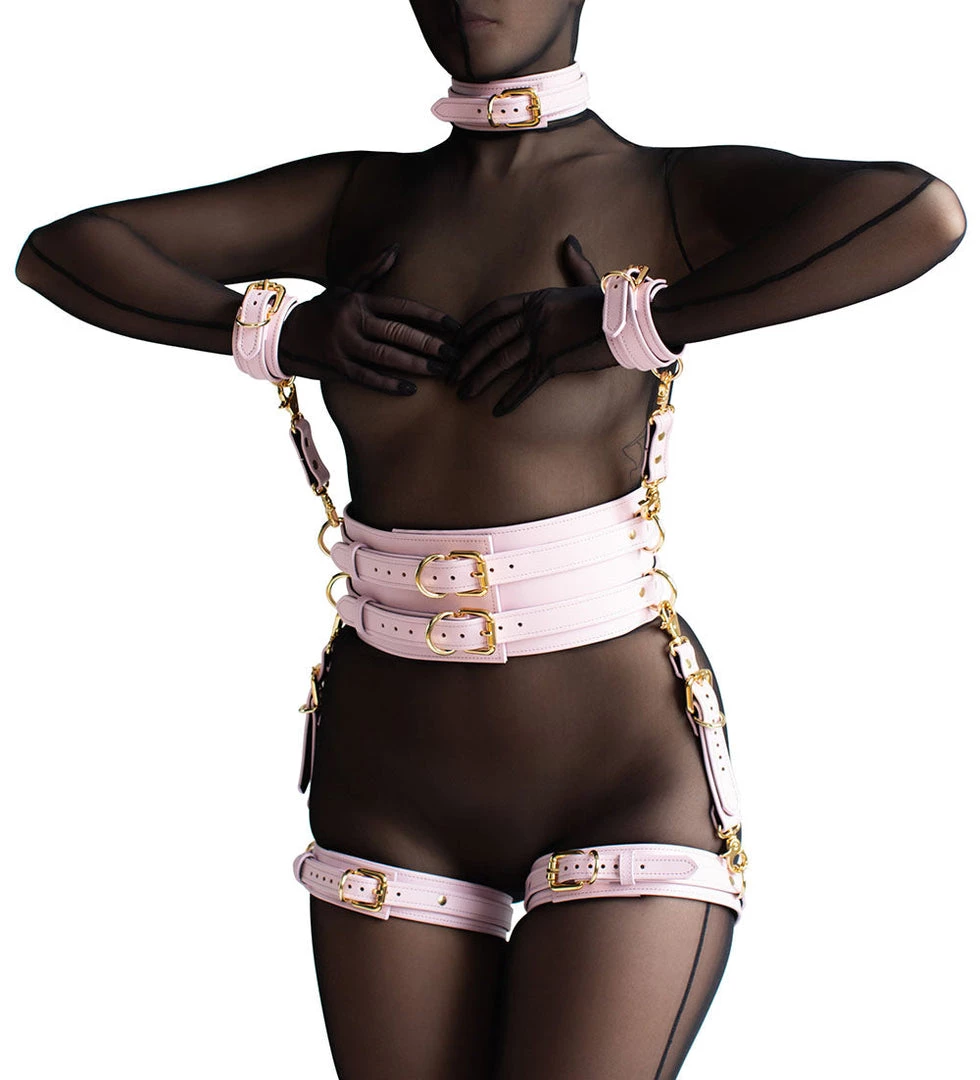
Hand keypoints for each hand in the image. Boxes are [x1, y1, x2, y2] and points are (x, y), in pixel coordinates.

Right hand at [278, 242, 459, 394]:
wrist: (284, 335)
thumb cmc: (321, 310)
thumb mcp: (343, 287)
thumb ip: (371, 271)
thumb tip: (396, 249)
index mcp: (361, 302)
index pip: (402, 307)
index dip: (430, 317)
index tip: (455, 326)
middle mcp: (354, 322)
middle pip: (398, 332)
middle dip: (429, 344)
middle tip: (455, 353)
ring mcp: (345, 346)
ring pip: (387, 356)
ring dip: (416, 365)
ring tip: (441, 371)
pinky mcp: (338, 368)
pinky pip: (368, 378)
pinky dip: (389, 384)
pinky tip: (410, 389)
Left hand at [449, 235, 613, 415]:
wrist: (630, 320)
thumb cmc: (612, 303)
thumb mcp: (589, 280)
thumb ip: (575, 264)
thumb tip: (570, 240)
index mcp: (537, 299)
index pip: (495, 310)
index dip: (473, 325)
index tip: (458, 339)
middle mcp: (534, 318)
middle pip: (491, 339)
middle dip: (467, 358)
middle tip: (451, 374)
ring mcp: (541, 340)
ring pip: (501, 362)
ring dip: (479, 379)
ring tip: (462, 393)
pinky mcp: (552, 362)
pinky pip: (525, 383)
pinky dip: (510, 398)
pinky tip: (497, 411)